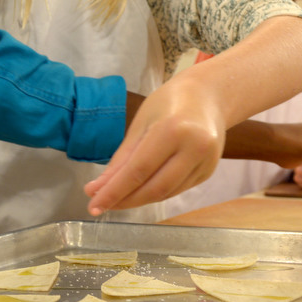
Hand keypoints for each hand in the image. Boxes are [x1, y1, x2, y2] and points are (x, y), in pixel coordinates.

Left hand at [83, 77, 225, 214]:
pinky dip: (155, 194)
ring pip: (166, 193)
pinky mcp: (208, 172)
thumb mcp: (140, 124)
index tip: (93, 205)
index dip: (114, 192)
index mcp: (173, 130)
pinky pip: (177, 190)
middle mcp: (194, 149)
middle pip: (154, 188)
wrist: (207, 95)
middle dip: (125, 201)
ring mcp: (205, 162)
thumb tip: (96, 189)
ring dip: (138, 200)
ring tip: (117, 199)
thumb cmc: (168, 103)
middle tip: (100, 206)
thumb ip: (121, 159)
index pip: (138, 170)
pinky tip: (140, 191)